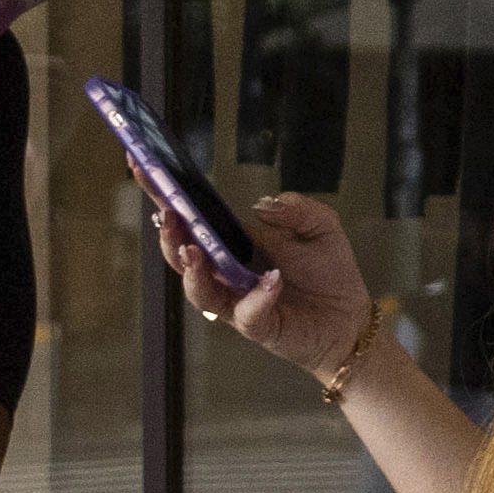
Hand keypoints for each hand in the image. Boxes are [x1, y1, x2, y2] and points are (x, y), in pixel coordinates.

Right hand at [179, 187, 378, 377]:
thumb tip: (261, 207)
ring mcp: (236, 300)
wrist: (350, 318)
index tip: (142, 166)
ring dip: (193, 270)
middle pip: (181, 254)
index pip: (193, 218)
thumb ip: (298, 209)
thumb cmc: (328, 273)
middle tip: (168, 214)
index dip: (165, 194)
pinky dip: (257, 296)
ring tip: (194, 250)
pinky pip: (247, 313)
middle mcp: (226, 272)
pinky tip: (272, 280)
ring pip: (198, 290)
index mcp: (234, 243)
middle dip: (169, 234)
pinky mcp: (257, 326)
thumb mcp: (321, 227)